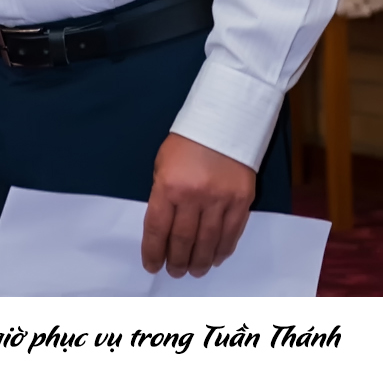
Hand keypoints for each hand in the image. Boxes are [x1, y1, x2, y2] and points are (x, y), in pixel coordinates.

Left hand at [141, 133, 254, 278]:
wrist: (225, 121)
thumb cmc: (187, 142)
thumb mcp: (163, 163)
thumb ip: (163, 194)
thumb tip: (164, 227)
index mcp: (169, 185)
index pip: (158, 228)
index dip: (153, 251)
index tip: (152, 266)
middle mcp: (194, 196)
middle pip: (183, 240)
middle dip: (177, 261)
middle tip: (175, 272)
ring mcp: (220, 200)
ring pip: (208, 242)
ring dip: (200, 262)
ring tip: (194, 271)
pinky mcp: (241, 201)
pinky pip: (231, 233)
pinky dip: (222, 250)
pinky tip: (215, 258)